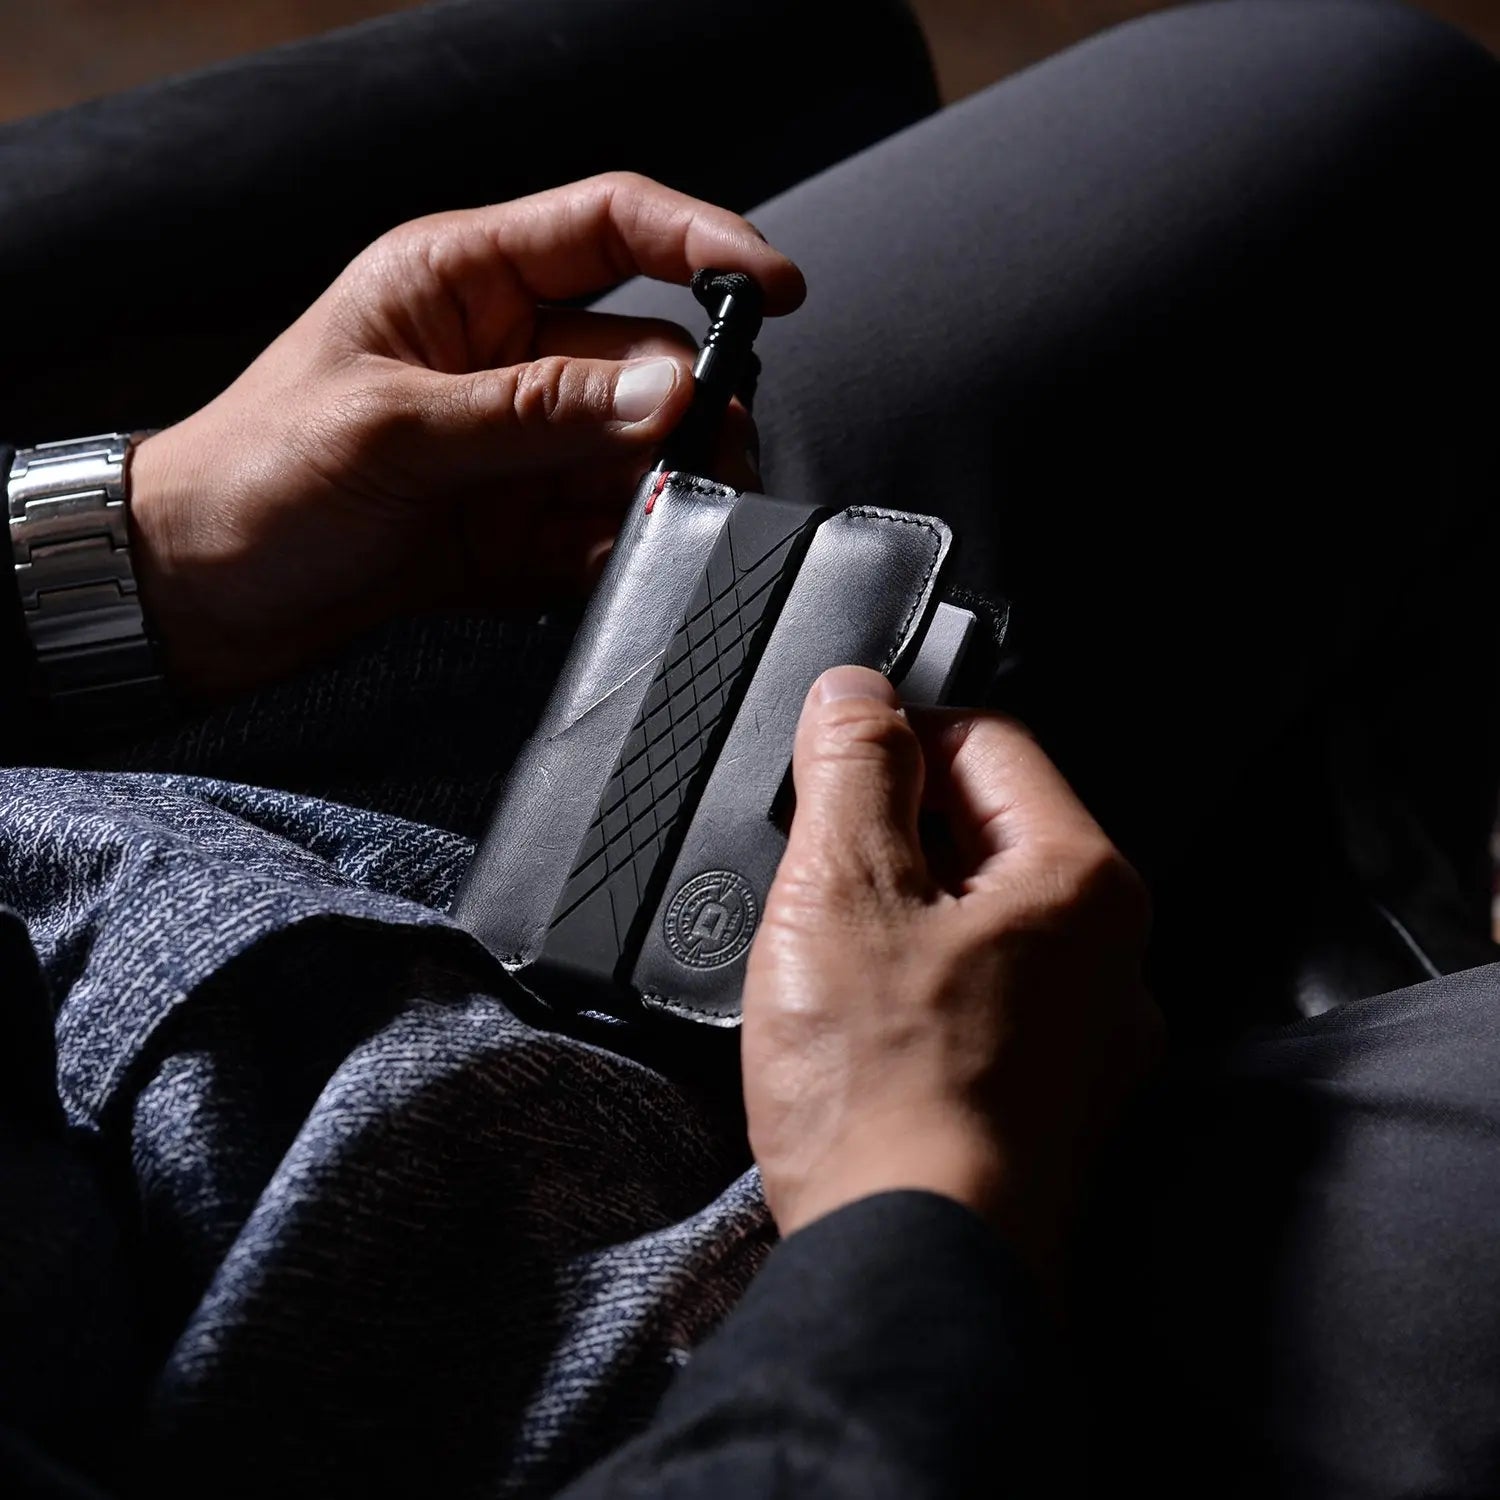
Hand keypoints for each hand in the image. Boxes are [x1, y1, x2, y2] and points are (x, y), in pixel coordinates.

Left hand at [128, 173, 802, 695]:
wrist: (196, 597)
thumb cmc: (256, 478)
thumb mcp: (394, 429)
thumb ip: (534, 412)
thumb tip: (663, 392)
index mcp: (462, 281)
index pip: (609, 225)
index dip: (701, 240)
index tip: (774, 290)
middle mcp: (502, 354)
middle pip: (641, 354)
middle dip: (685, 408)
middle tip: (707, 460)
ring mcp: (515, 444)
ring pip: (634, 449)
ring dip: (658, 487)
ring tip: (659, 524)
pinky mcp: (518, 522)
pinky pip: (602, 525)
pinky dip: (618, 549)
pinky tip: (607, 567)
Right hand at [742, 667, 1160, 1265]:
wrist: (908, 1270)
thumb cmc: (885, 1097)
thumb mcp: (842, 890)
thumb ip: (854, 766)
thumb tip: (857, 693)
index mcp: (1082, 883)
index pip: (988, 740)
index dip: (894, 739)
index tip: (832, 768)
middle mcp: (1112, 959)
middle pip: (988, 833)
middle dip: (892, 835)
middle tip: (818, 880)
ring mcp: (1088, 1040)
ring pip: (981, 920)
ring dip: (902, 917)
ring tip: (833, 965)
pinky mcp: (1051, 1102)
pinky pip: (983, 1000)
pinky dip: (920, 991)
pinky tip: (864, 1030)